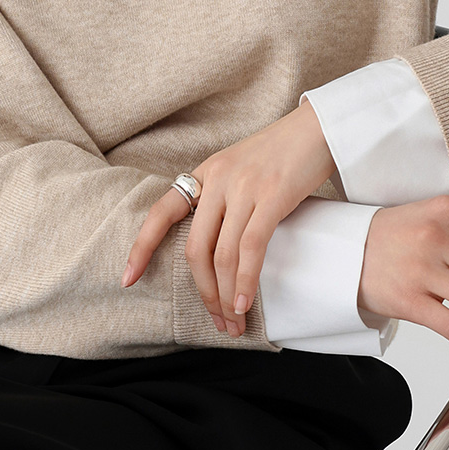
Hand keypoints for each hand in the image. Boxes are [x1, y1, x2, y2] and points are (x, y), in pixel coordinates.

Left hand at [121, 101, 336, 337]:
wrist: (320, 128)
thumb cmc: (286, 154)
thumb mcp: (242, 170)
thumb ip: (226, 201)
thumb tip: (221, 249)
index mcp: (205, 173)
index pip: (162, 212)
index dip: (142, 247)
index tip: (128, 279)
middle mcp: (217, 179)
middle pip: (195, 249)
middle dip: (204, 292)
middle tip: (216, 321)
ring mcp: (243, 187)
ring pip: (222, 254)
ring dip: (226, 295)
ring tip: (234, 321)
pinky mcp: (272, 196)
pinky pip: (250, 248)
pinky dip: (245, 281)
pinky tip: (244, 302)